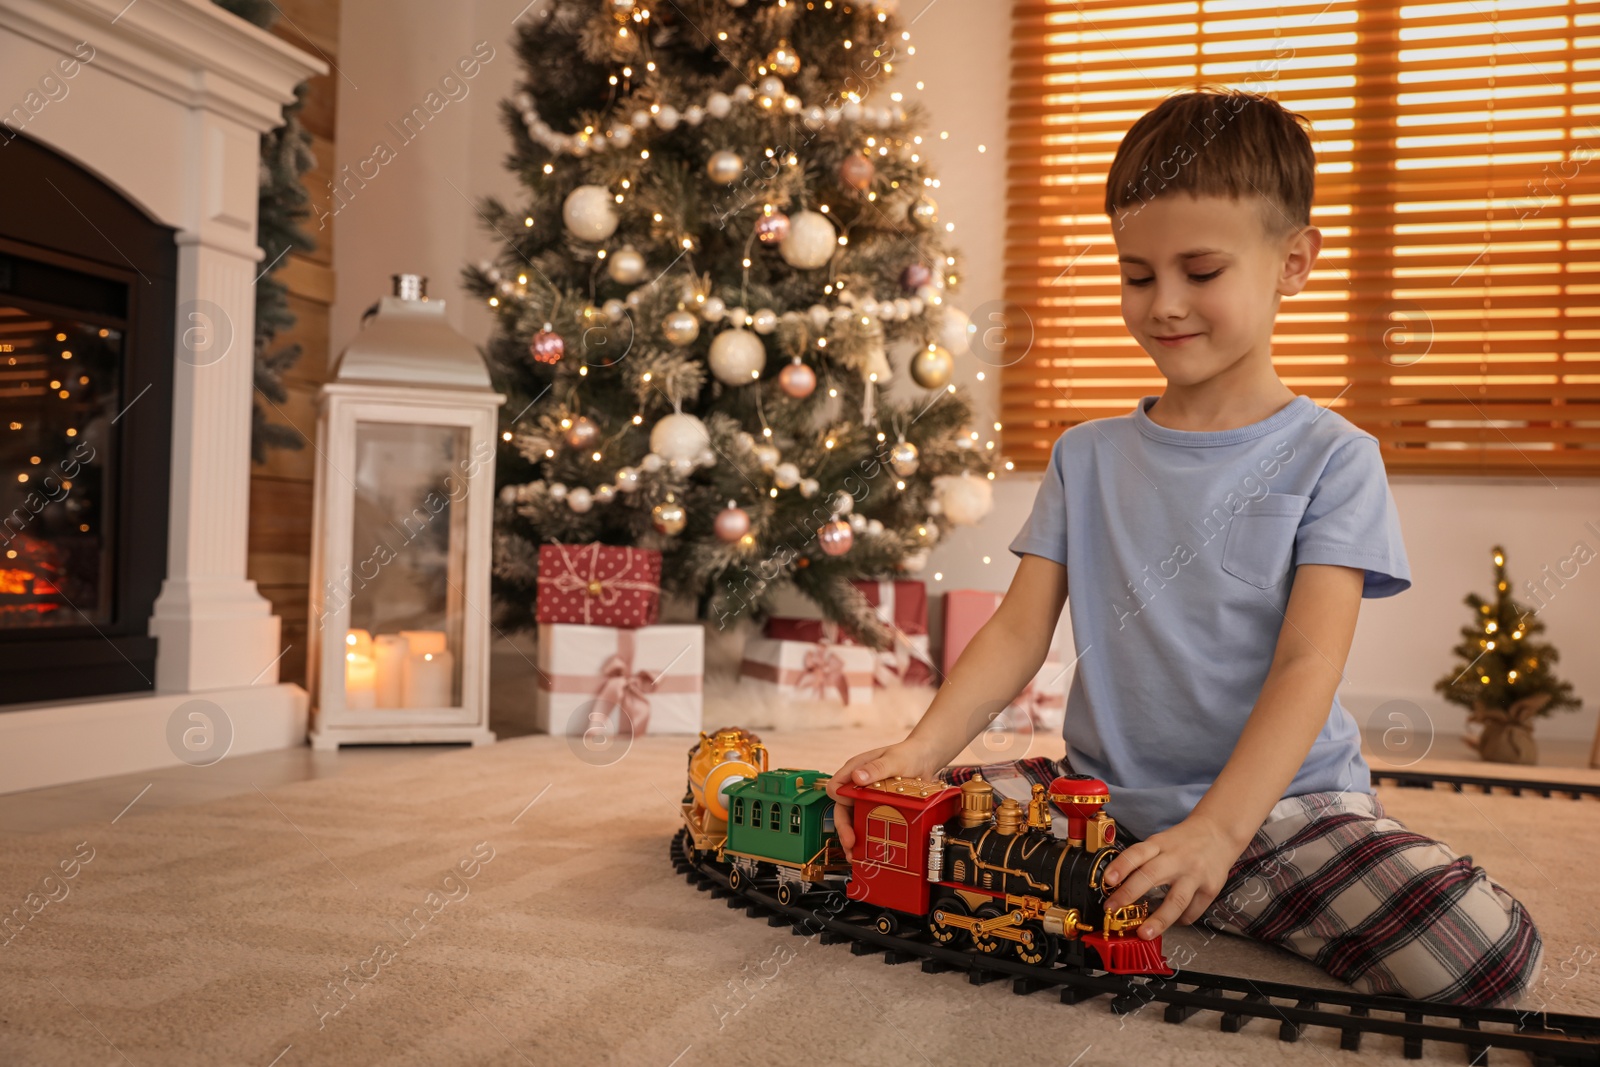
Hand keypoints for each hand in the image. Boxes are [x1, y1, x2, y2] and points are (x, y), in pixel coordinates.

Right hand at [823, 738, 938, 860]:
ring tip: (855, 856)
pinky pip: (867, 823)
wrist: (925, 760)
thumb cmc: (907, 754)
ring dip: (853, 838)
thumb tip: (856, 777)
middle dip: (844, 829)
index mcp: (855, 770)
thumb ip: (875, 768)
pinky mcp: (877, 808)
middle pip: (842, 809)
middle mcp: (857, 786)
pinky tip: (868, 850)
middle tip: (850, 844)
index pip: (836, 787)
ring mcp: (866, 798)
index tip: (847, 814)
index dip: (839, 802)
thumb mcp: (893, 760)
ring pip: (853, 820)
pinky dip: (866, 837)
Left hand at [1100, 815, 1244, 939]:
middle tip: (1113, 909)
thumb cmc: (1184, 841)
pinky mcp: (1210, 889)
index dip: (1121, 866)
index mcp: (1160, 844)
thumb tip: (1118, 885)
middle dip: (1130, 893)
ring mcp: (1195, 874)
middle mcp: (1177, 858)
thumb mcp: (1161, 841)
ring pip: (1176, 900)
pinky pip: (1192, 911)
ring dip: (1159, 919)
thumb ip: (1144, 859)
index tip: (1108, 880)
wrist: (1219, 832)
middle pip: (1151, 875)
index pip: (1137, 853)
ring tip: (1144, 933)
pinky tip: (1171, 922)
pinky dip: (1179, 920)